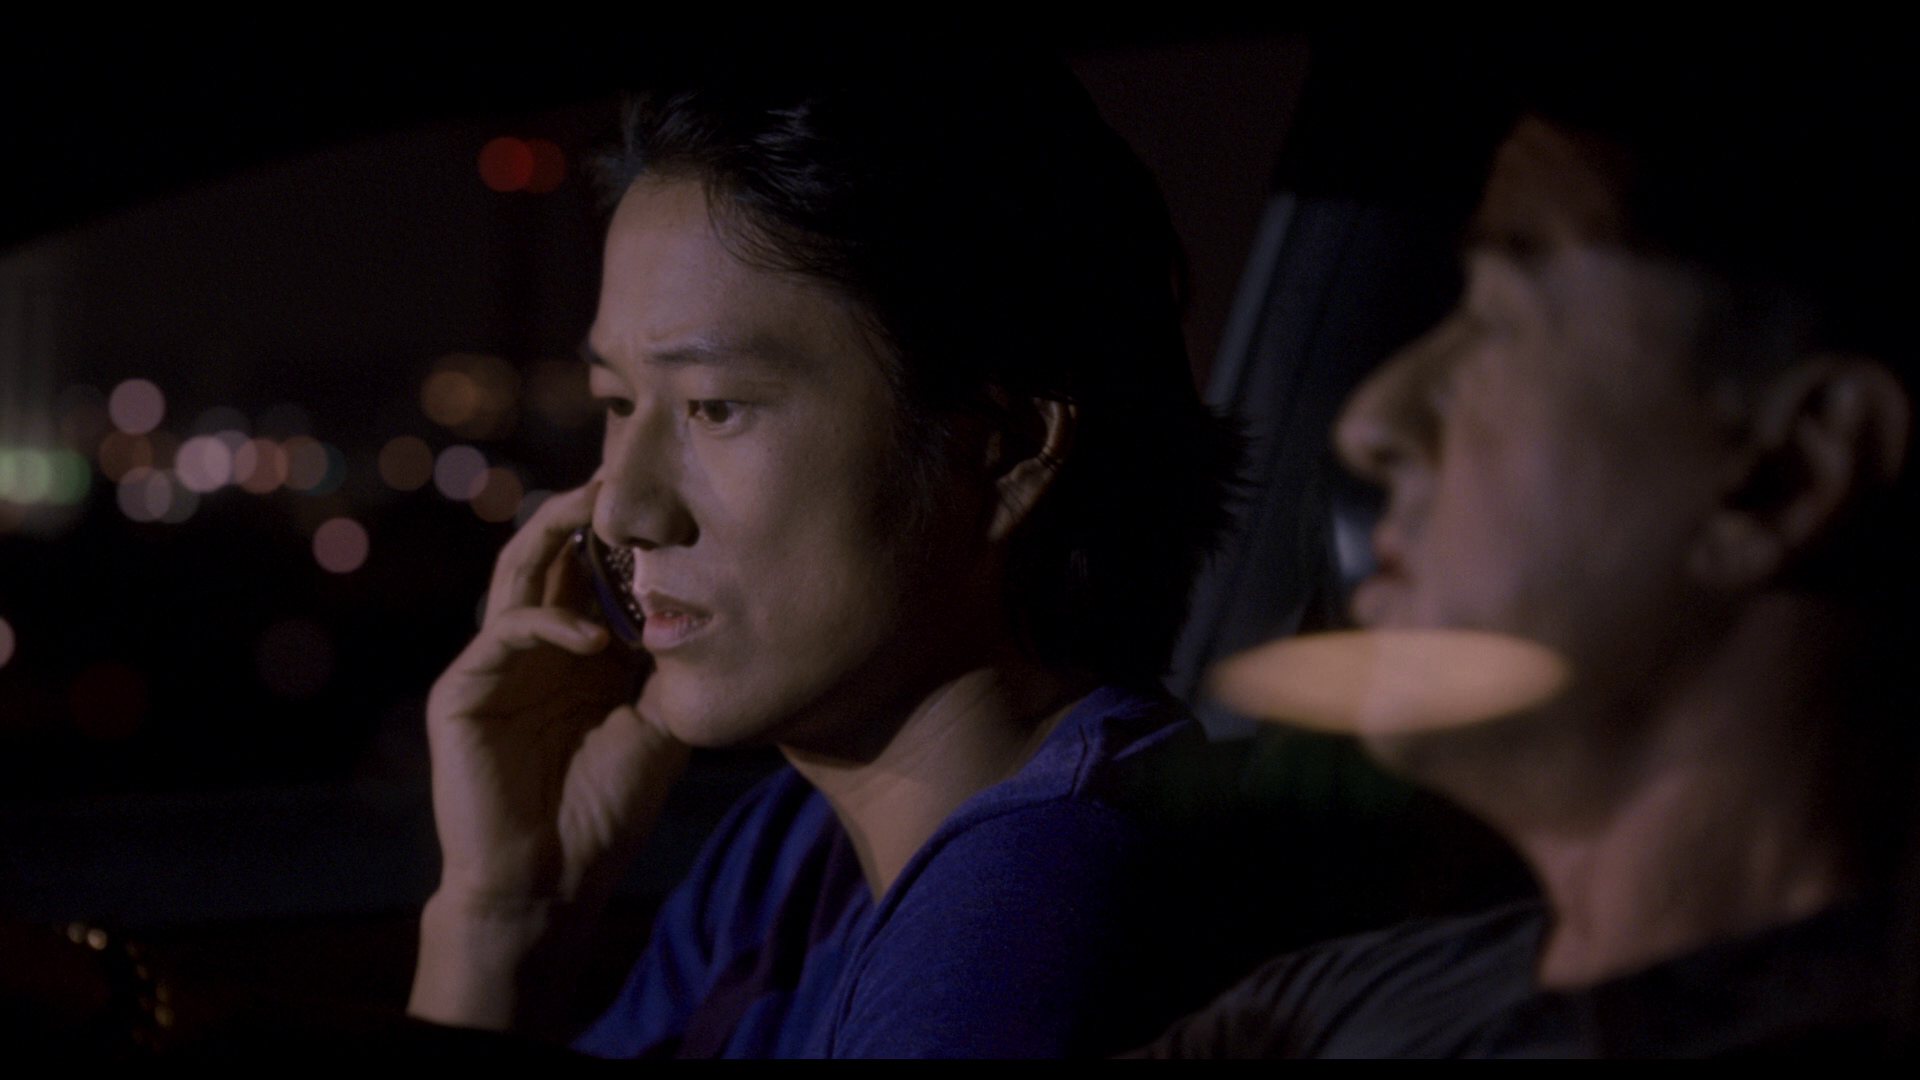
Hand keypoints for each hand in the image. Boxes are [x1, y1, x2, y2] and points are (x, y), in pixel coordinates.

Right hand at [411, 482, 688, 1031]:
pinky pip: (502, 633)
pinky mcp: (462, 691)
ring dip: (550, 535)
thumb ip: (674, 670)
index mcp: (579, 653)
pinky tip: (593, 638)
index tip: (665, 493)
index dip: (622, 535)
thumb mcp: (659, 729)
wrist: (552, 883)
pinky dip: (548, 623)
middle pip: (551, 558)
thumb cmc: (606, 812)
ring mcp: (495, 666)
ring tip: (592, 504)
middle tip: (618, 471)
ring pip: (516, 576)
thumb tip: (718, 611)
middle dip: (580, 513)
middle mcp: (535, 648)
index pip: (594, 574)